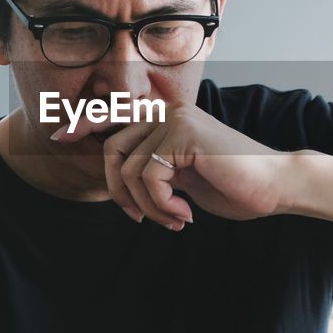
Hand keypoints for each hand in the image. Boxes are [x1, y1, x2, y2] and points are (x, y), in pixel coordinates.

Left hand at [49, 103, 290, 228]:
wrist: (274, 186)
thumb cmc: (233, 185)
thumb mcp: (183, 175)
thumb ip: (154, 167)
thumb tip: (117, 178)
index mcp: (166, 118)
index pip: (114, 115)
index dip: (83, 123)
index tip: (58, 137)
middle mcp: (168, 112)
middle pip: (112, 148)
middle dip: (118, 191)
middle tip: (139, 217)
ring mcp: (175, 120)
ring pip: (130, 169)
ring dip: (148, 206)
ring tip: (173, 220)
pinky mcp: (183, 135)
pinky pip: (149, 176)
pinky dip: (162, 205)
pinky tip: (185, 215)